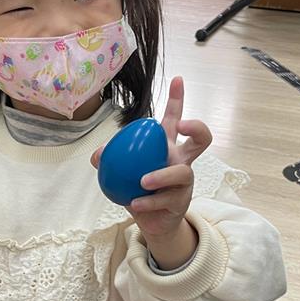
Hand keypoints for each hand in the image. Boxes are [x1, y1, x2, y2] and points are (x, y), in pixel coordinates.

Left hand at [92, 76, 211, 268]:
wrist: (152, 222)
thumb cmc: (139, 190)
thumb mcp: (121, 173)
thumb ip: (109, 160)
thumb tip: (98, 154)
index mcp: (167, 147)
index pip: (175, 119)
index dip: (177, 99)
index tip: (177, 79)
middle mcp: (181, 160)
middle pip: (201, 139)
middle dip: (196, 128)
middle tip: (181, 127)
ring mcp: (184, 182)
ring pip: (181, 172)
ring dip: (161, 176)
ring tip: (143, 182)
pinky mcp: (181, 202)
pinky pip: (167, 199)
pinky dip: (149, 202)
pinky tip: (135, 203)